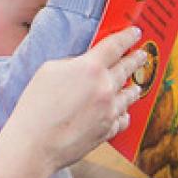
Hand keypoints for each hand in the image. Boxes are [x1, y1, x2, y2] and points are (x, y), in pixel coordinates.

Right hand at [7, 25, 145, 170]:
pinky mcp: (108, 131)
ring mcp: (109, 111)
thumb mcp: (49, 70)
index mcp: (90, 68)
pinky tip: (123, 112)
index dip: (127, 37)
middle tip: (142, 55)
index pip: (115, 46)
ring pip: (129, 96)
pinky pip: (123, 119)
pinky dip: (123, 113)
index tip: (135, 33)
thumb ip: (73, 63)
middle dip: (136, 59)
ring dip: (133, 88)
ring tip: (136, 86)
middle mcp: (105, 88)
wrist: (35, 144)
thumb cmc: (36, 107)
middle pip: (127, 68)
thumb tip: (85, 66)